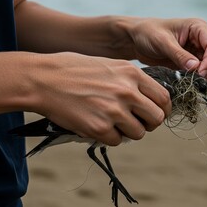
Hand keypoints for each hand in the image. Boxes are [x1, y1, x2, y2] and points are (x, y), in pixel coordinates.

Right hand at [30, 52, 170, 145]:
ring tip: (112, 123)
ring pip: (138, 133)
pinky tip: (97, 125)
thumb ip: (132, 81)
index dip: (163, 110)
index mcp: (132, 74)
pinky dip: (109, 137)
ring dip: (128, 132)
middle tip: (137, 123)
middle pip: (156, 119)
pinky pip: (116, 141)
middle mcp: (127, 92)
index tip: (157, 114)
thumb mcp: (111, 65)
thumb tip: (149, 100)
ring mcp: (114, 111)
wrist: (43, 79)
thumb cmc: (75, 70)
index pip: (164, 98)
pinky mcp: (99, 128)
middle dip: (149, 124)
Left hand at [115, 18, 206, 82]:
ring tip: (193, 83)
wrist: (137, 40)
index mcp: (198, 28)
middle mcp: (203, 39)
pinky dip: (202, 81)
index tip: (200, 74)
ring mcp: (201, 52)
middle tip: (199, 82)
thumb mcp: (162, 42)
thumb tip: (196, 67)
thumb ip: (179, 54)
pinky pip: (206, 74)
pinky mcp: (195, 64)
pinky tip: (190, 84)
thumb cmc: (148, 33)